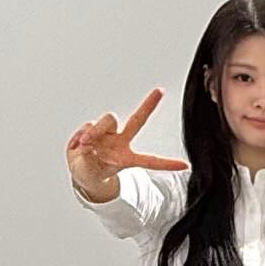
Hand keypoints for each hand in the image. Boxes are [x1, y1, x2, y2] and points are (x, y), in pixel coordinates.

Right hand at [66, 87, 187, 189]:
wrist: (80, 170)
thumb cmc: (92, 171)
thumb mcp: (92, 173)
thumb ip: (89, 157)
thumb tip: (87, 140)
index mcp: (126, 157)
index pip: (150, 160)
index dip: (167, 164)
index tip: (186, 165)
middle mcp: (120, 141)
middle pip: (137, 120)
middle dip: (148, 105)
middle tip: (160, 91)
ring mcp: (107, 134)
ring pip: (107, 121)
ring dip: (95, 132)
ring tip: (85, 145)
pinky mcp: (93, 129)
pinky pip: (89, 125)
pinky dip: (80, 136)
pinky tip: (78, 145)